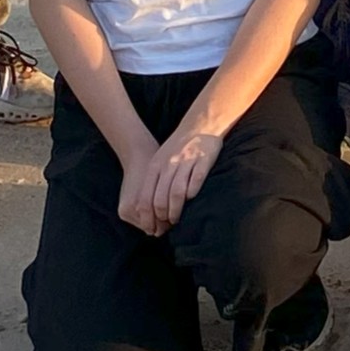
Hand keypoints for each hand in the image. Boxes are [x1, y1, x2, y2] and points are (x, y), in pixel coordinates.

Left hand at [118, 114, 227, 235]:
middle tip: (166, 225)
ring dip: (176, 210)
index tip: (151, 226)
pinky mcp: (203, 160)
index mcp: (156, 165)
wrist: (200, 124)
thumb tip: (147, 209)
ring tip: (177, 219)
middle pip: (160, 198)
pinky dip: (192, 194)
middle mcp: (169, 164)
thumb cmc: (178, 147)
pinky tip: (191, 201)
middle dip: (162, 217)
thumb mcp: (160, 160)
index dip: (147, 215)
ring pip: (177, 192)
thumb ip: (154, 182)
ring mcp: (186, 162)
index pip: (146, 196)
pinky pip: (196, 181)